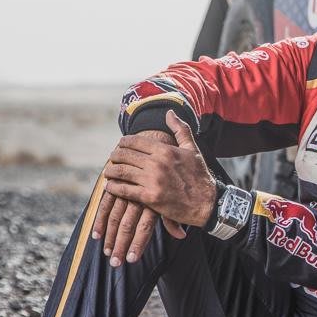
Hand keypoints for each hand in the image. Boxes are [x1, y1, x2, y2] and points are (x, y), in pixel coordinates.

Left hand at [100, 111, 217, 252]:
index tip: (120, 146)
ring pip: (121, 172)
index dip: (123, 142)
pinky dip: (114, 187)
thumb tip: (169, 113)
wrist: (207, 203)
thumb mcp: (192, 150)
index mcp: (165, 150)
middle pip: (125, 155)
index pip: (134, 141)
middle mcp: (157, 164)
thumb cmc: (200, 176)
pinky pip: (124, 190)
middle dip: (115, 156)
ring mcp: (152, 181)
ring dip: (111, 171)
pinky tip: (110, 186)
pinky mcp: (150, 198)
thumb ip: (180, 129)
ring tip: (108, 171)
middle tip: (112, 158)